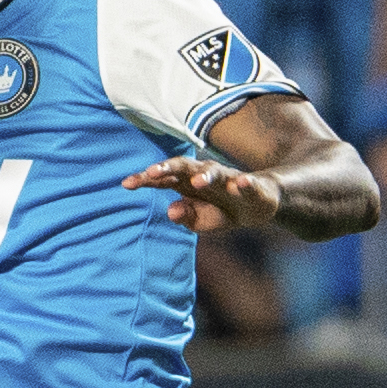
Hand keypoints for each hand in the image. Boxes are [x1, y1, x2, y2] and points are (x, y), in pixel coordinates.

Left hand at [122, 152, 285, 229]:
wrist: (260, 205)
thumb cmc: (223, 209)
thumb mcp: (201, 220)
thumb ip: (185, 216)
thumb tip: (171, 210)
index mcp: (188, 183)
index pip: (163, 179)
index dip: (145, 179)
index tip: (126, 184)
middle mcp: (206, 175)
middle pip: (184, 167)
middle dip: (168, 168)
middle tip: (152, 172)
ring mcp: (229, 179)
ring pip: (214, 172)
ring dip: (206, 175)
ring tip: (197, 182)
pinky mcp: (252, 187)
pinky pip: (248, 183)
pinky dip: (245, 183)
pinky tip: (241, 183)